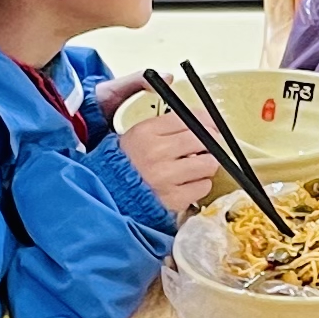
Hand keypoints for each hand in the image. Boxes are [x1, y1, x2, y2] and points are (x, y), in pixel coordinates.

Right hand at [89, 75, 223, 217]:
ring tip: (195, 167)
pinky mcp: (173, 199)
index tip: (211, 125)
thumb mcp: (136, 134)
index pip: (188, 118)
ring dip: (206, 165)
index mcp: (146, 132)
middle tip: (206, 148)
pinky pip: (204, 187)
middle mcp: (156, 153)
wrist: (107, 195)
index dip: (206, 120)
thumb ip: (166, 124)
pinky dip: (200, 184)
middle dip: (209, 142)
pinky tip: (188, 183)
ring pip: (208, 164)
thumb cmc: (124, 165)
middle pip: (203, 139)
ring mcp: (166, 177)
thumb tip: (201, 118)